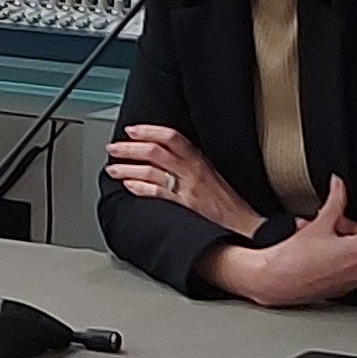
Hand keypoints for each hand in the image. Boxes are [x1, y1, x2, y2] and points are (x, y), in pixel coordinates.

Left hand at [101, 124, 265, 236]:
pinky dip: (139, 188)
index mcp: (199, 160)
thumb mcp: (211, 175)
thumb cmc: (228, 204)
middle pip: (156, 152)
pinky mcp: (184, 207)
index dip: (149, 131)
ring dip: (128, 168)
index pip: (171, 137)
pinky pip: (157, 193)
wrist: (244, 226)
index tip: (132, 130)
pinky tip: (127, 186)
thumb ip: (190, 164)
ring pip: (152, 171)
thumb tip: (163, 157)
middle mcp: (193, 171)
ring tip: (113, 168)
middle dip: (130, 148)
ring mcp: (187, 189)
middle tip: (114, 148)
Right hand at [204, 179, 356, 307]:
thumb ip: (335, 199)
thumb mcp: (319, 222)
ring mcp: (352, 281)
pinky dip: (335, 255)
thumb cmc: (293, 259)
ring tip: (314, 235)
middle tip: (327, 222)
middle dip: (347, 227)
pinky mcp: (340, 289)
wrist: (273, 281)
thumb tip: (339, 185)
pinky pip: (345, 265)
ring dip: (338, 240)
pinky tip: (315, 250)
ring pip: (354, 252)